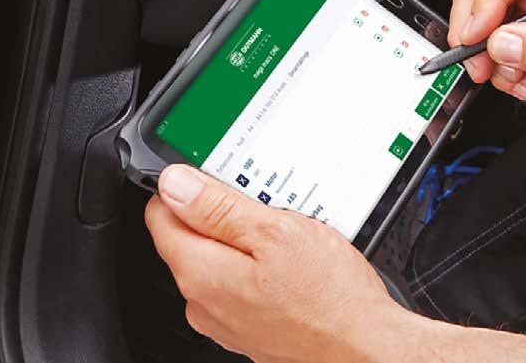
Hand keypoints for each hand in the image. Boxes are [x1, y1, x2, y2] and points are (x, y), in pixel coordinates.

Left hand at [145, 165, 423, 362]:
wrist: (365, 348)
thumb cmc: (330, 297)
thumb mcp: (276, 231)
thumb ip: (217, 207)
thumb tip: (174, 184)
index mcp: (200, 272)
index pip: (161, 214)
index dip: (188, 187)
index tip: (219, 179)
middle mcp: (202, 303)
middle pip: (190, 238)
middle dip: (222, 216)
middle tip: (269, 210)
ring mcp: (224, 322)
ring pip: (218, 263)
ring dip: (245, 243)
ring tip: (289, 240)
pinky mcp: (246, 331)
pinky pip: (239, 288)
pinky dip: (259, 271)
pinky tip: (293, 268)